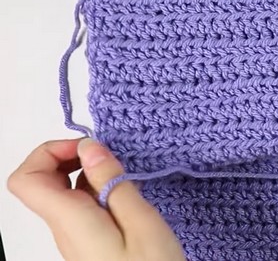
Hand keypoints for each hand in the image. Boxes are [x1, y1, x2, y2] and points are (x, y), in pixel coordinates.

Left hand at [7, 138, 184, 260]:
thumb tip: (90, 147)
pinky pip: (80, 207)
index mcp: (70, 220)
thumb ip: (113, 182)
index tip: (88, 148)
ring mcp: (74, 237)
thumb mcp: (141, 222)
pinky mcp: (88, 241)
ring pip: (63, 193)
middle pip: (40, 182)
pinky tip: (127, 196)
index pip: (25, 179)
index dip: (49, 152)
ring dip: (89, 174)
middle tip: (107, 156)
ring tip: (125, 177)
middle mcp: (63, 229)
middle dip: (69, 157)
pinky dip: (98, 191)